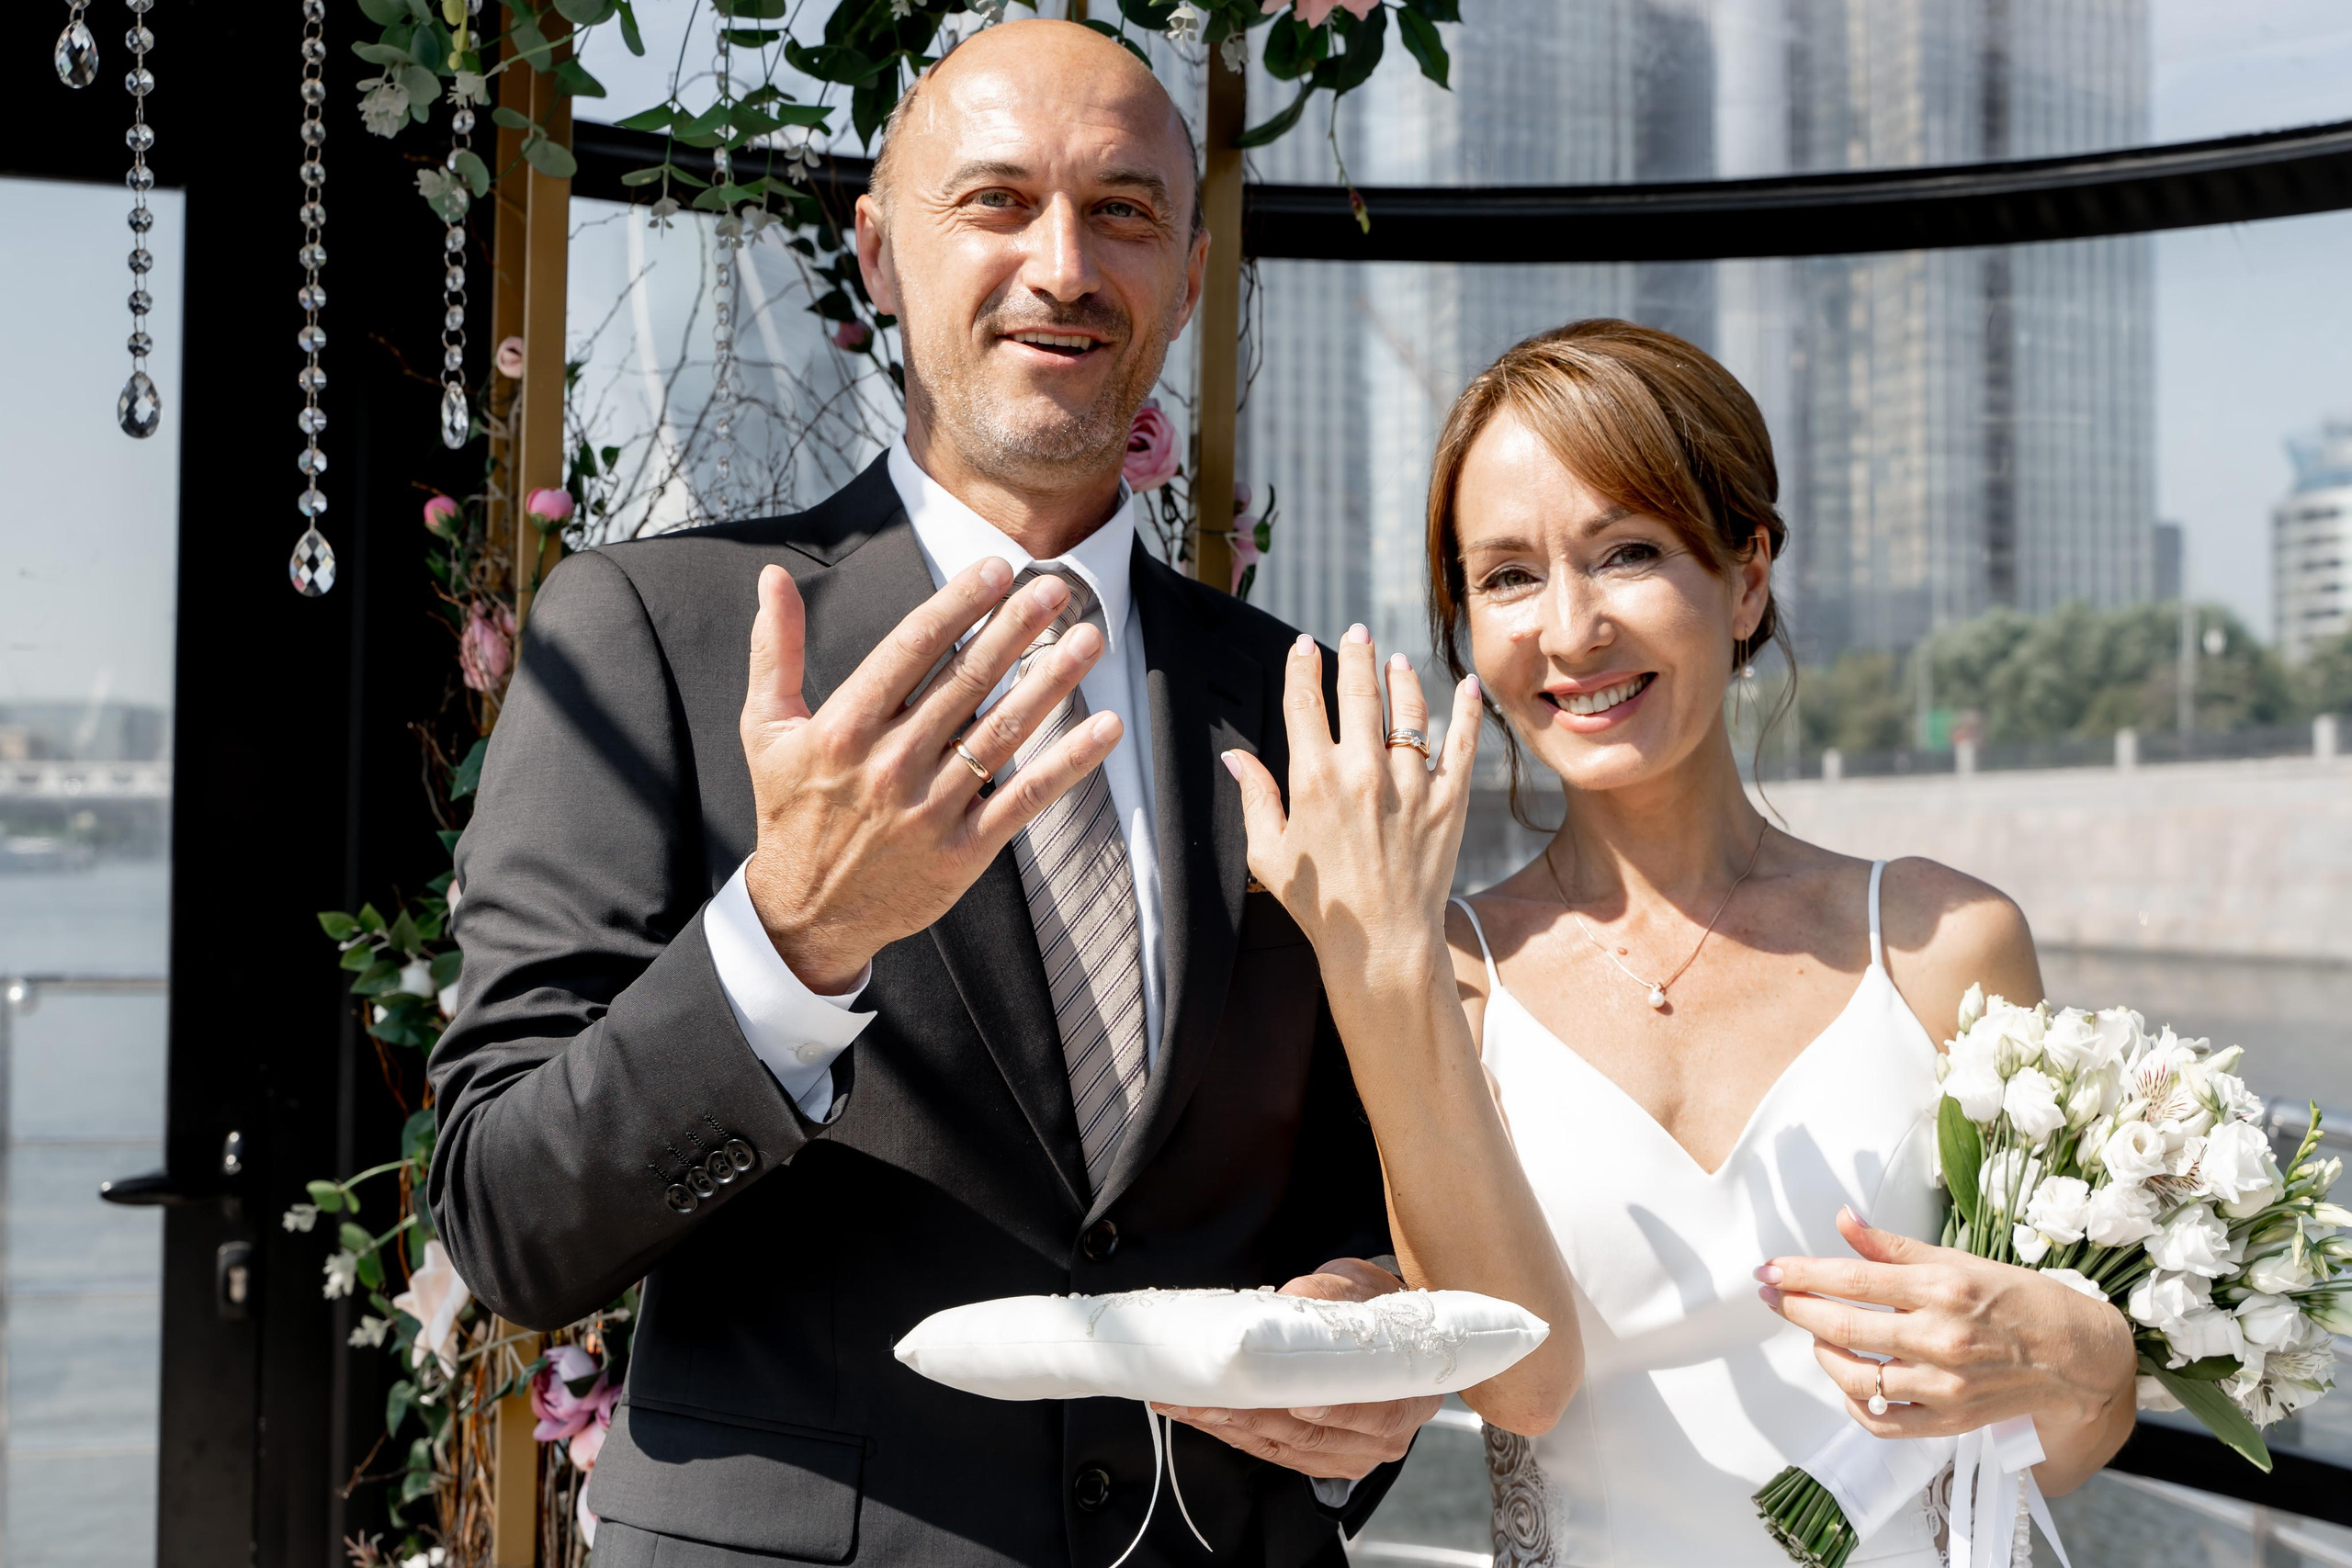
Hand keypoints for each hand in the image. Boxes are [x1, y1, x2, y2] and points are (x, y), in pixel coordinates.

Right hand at [739, 560, 1122, 991]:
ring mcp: (931, 809)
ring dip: (1051, 681)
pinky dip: (1069, 762)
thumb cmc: (791, 811)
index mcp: (844, 727)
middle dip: (1015, 628)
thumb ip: (775, 650)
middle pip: (966, 681)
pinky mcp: (964, 850)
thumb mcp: (765, 728)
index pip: (911, 648)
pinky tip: (1104, 728)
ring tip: (1087, 639)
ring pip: (1002, 731)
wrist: (807, 914)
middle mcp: (891, 764)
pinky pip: (1026, 797)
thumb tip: (772, 577)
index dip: (957, 604)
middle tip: (1055, 587)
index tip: (995, 568)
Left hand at [1151, 1258, 1443, 1482]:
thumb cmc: (1369, 1305)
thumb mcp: (1356, 1289)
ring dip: (1231, 1428)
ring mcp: (1353, 1454)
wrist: (1376, 1328)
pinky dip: (1237, 1434)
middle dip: (1253, 1418)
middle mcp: (1386, 1437)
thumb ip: (1324, 1297)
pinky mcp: (1323, 1461)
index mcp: (1408, 1394)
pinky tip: (1203, 1416)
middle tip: (1203, 1399)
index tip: (1297, 1403)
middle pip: (1315, 1437)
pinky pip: (1276, 1451)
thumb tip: (1284, 1300)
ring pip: (1286, 1447)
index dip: (1337, 1412)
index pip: (1374, 1413)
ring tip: (1185, 1405)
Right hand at [1223, 626, 1481, 977]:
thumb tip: (1235, 758)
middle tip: (1355, 632)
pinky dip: (1468, 711)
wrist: (1381, 945)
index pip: (1303, 703)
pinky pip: (1462, 744)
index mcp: (1313, 780)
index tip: (1304, 646)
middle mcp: (1362, 772)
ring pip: (1408, 711)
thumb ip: (1254, 798)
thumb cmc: (1320, 905)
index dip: (1302, 667)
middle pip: (1358, 692)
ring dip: (1401, 678)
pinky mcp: (1448, 801)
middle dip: (1354, 654)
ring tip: (1396, 661)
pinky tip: (1467, 688)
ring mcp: (1409, 783)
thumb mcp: (1268, 854)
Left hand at [1758, 1207, 2136, 1441]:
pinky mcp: (1948, 1422)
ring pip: (1856, 1379)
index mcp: (1942, 1291)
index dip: (1802, 1274)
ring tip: (1816, 1334)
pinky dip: (1853, 1404)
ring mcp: (1943, 1387)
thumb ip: (1894, 1247)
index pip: (1852, 1280)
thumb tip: (1844, 1220)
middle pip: (1844, 1329)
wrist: (2075, 1357)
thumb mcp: (1959, 1261)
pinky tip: (1847, 1381)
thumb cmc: (2019, 1301)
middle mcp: (1940, 1339)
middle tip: (1772, 1295)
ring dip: (1822, 1353)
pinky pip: (1882, 1423)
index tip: (1769, 1271)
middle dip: (1796, 1309)